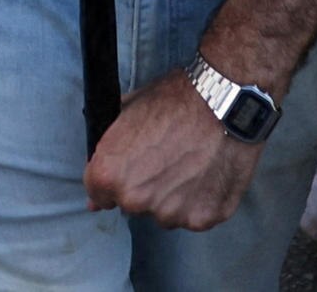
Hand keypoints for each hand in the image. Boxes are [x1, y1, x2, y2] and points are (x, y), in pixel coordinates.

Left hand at [83, 63, 263, 230]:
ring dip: (174, 196)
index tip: (133, 164)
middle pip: (134, 204)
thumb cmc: (175, 98)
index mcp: (110, 175)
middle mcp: (136, 201)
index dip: (116, 176)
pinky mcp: (204, 218)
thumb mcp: (128, 109)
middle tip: (167, 157)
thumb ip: (107, 151)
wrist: (223, 98)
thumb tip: (93, 198)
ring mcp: (171, 213)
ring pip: (166, 212)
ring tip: (192, 163)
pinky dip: (202, 199)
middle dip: (145, 186)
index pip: (99, 193)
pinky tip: (209, 172)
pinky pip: (196, 215)